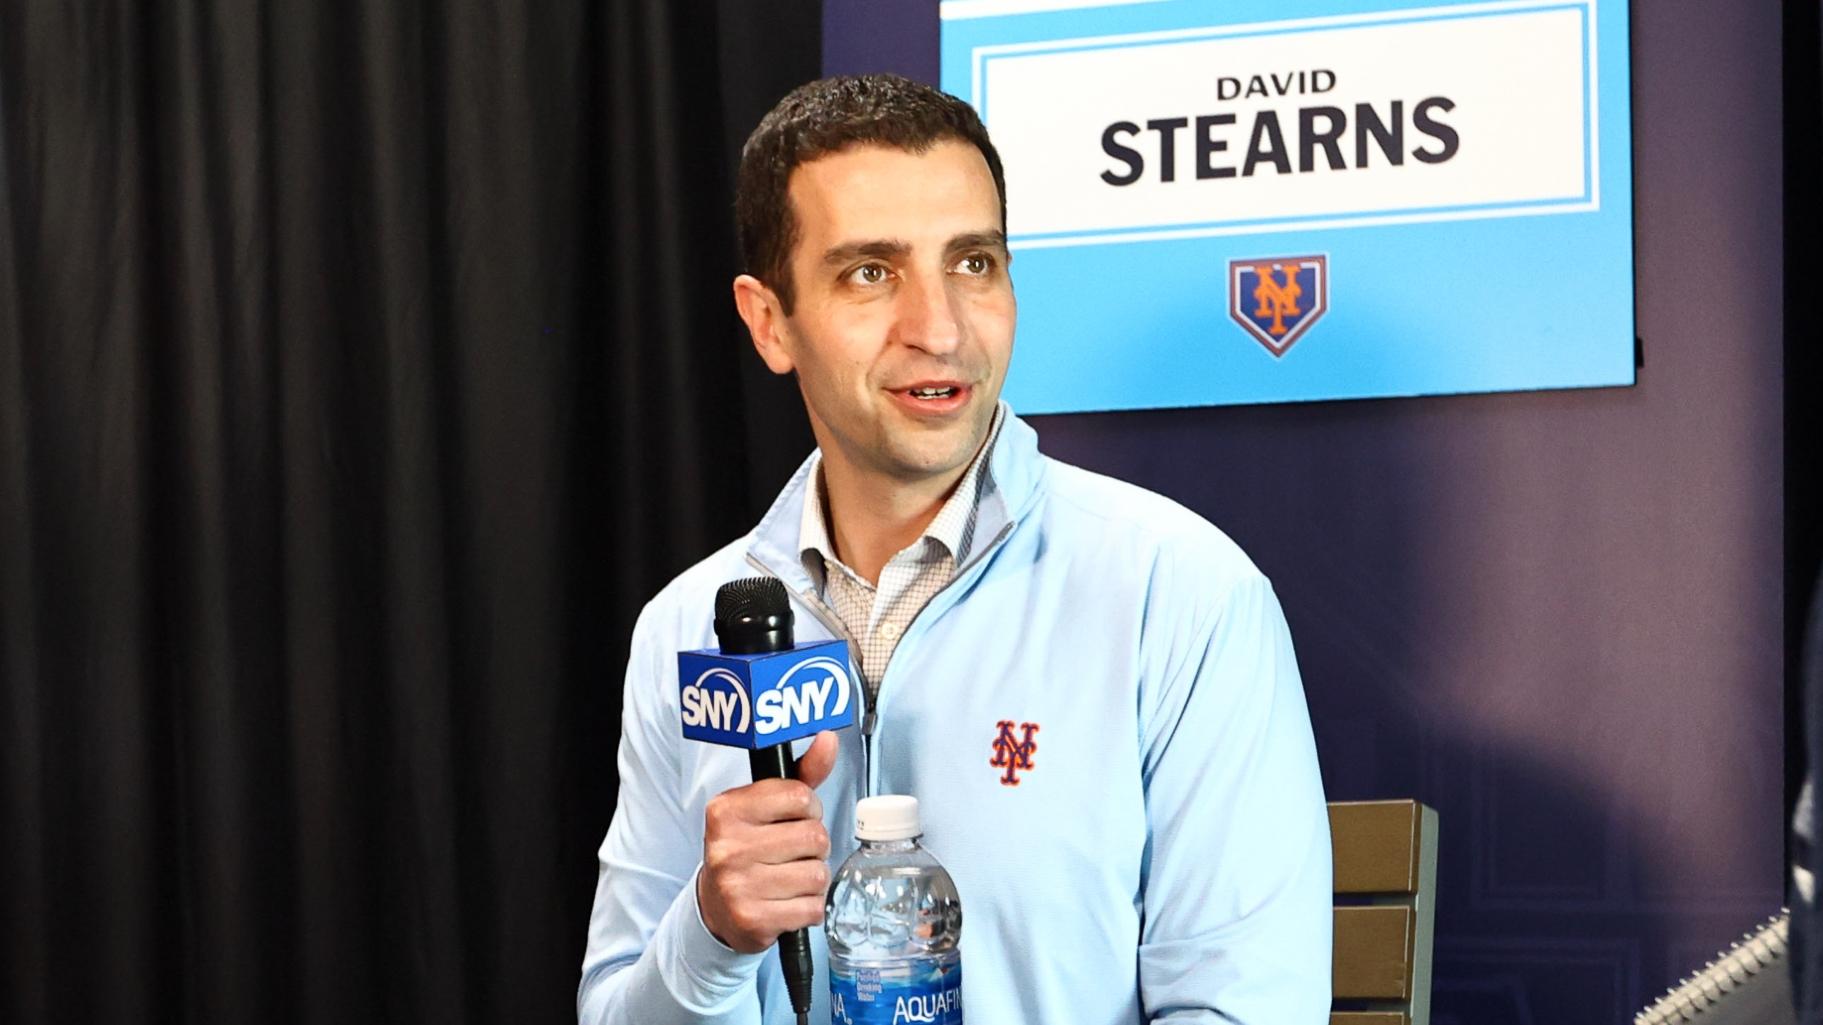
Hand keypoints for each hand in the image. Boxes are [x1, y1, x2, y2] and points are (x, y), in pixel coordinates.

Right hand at [697, 731, 839, 952]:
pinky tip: (789, 902)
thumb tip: (828, 739)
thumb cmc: (748, 848)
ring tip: (790, 878)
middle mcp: (727, 846)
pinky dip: (810, 907)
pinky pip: (812, 908)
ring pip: (818, 874)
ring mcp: (737, 886)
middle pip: (814, 837)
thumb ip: (802, 773)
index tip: (795, 818)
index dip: (809, 809)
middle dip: (815, 846)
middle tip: (793, 852)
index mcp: (726, 810)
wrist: (717, 907)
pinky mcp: (752, 920)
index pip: (800, 797)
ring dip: (814, 878)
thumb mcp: (767, 806)